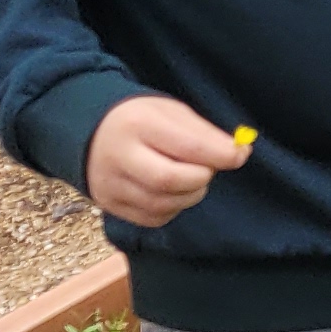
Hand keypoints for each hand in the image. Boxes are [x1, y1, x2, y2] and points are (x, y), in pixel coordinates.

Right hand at [88, 96, 249, 226]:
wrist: (91, 132)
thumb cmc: (143, 120)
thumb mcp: (172, 113)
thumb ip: (205, 134)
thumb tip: (239, 153)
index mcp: (137, 124)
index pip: (187, 146)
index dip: (221, 155)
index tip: (240, 155)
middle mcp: (118, 156)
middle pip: (169, 180)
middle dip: (201, 178)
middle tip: (207, 169)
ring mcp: (109, 184)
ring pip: (162, 203)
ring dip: (190, 194)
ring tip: (190, 178)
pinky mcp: (108, 205)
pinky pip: (153, 218)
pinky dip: (173, 208)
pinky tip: (172, 191)